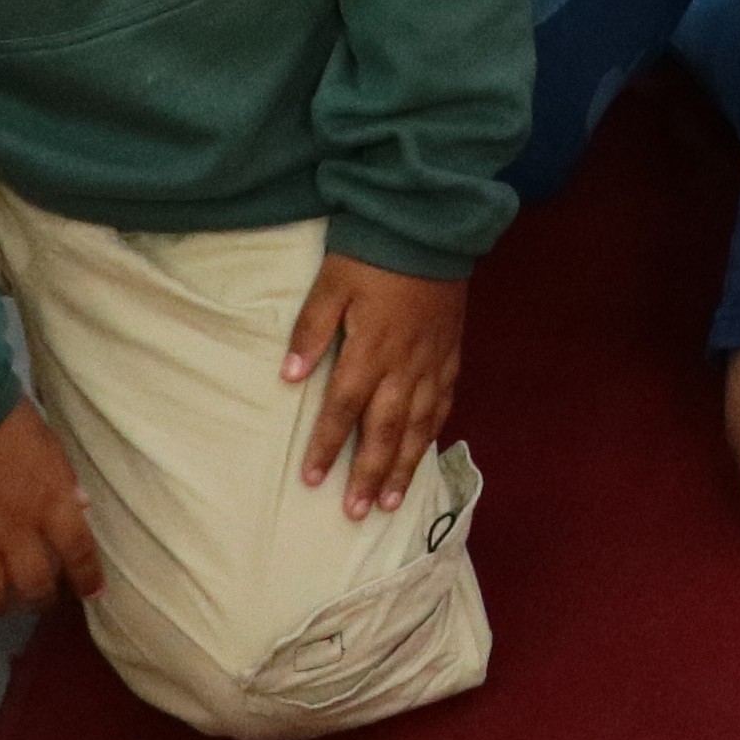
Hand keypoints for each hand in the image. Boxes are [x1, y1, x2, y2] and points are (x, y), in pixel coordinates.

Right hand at [0, 405, 101, 615]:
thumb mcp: (45, 439)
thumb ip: (62, 477)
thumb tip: (81, 507)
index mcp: (50, 500)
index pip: (79, 551)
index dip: (87, 578)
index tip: (91, 593)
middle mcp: (14, 529)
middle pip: (34, 585)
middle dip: (39, 599)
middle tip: (34, 597)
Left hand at [280, 254, 468, 517]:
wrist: (431, 226)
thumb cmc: (373, 254)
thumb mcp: (331, 283)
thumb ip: (311, 331)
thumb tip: (288, 376)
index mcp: (370, 349)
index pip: (343, 408)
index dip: (327, 446)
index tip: (313, 481)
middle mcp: (404, 365)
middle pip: (386, 430)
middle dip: (370, 474)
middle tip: (357, 512)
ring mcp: (432, 361)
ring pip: (419, 425)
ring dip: (404, 466)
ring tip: (392, 502)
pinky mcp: (451, 352)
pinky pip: (445, 402)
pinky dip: (434, 431)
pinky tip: (425, 450)